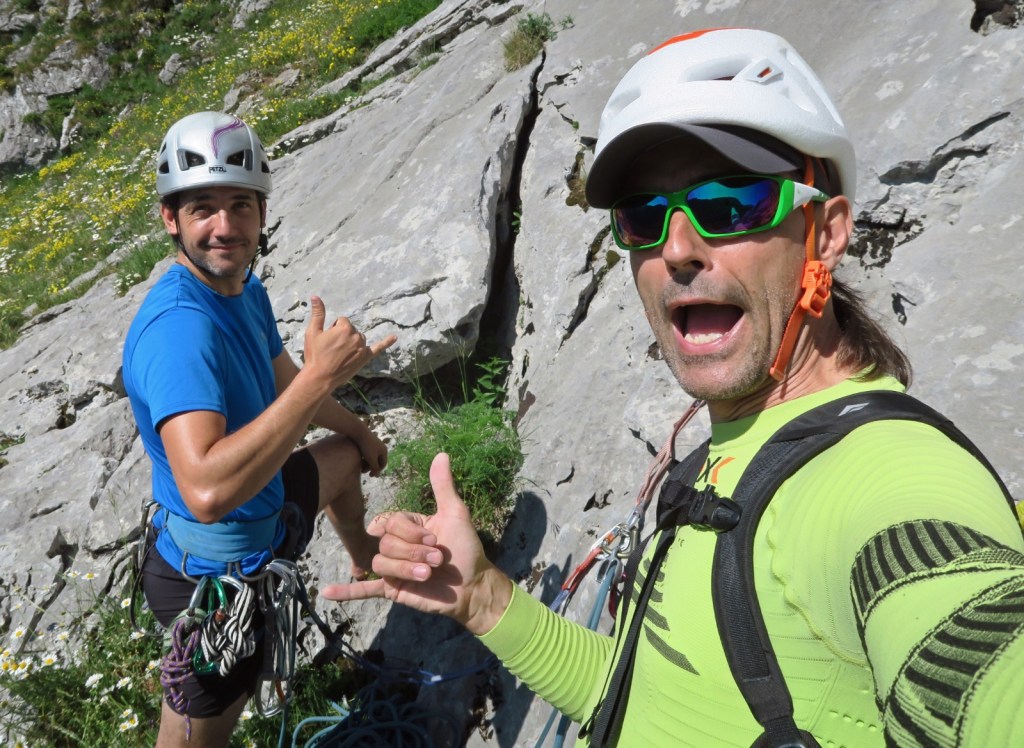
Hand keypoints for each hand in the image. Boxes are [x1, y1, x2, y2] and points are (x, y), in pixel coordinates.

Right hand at [303, 296, 396, 390]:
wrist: (320, 377)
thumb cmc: (315, 354)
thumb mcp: (313, 332)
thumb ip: (318, 313)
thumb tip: (315, 296)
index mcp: (345, 327)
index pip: (341, 321)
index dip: (333, 329)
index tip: (327, 340)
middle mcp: (356, 336)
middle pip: (351, 329)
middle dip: (342, 335)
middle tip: (331, 349)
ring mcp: (362, 347)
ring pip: (359, 338)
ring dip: (352, 341)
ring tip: (340, 353)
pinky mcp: (365, 357)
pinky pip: (378, 348)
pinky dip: (386, 342)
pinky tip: (394, 337)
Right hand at [321, 453, 512, 634]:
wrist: (472, 586)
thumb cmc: (465, 549)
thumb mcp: (454, 514)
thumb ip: (442, 486)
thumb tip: (441, 454)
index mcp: (407, 526)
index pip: (391, 522)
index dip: (410, 532)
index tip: (435, 540)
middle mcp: (395, 545)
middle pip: (384, 542)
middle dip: (412, 552)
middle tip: (436, 561)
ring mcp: (391, 568)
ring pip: (379, 563)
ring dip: (403, 569)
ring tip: (427, 575)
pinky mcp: (392, 590)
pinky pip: (364, 589)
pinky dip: (346, 591)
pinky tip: (326, 592)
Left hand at [357, 429, 387, 476]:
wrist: (359, 431)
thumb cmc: (366, 446)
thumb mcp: (371, 459)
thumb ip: (375, 468)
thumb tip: (378, 476)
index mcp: (384, 451)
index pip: (383, 464)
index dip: (377, 471)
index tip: (370, 475)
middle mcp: (381, 447)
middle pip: (377, 461)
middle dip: (370, 467)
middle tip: (362, 471)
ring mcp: (375, 444)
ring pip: (372, 457)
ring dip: (367, 463)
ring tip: (359, 467)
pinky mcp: (368, 442)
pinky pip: (368, 453)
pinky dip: (364, 457)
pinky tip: (358, 459)